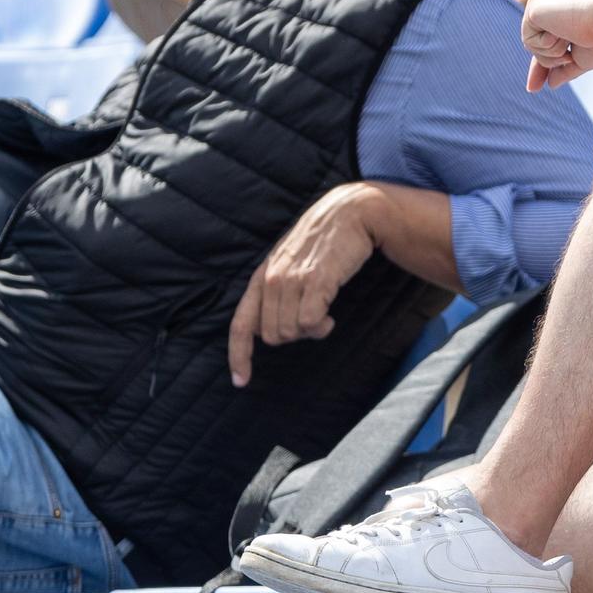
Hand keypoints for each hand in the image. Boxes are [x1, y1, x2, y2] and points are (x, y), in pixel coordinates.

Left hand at [228, 183, 380, 386]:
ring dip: (311, 331)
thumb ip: (277, 290)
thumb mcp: (291, 261)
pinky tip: (331, 314)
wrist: (353, 211)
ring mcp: (292, 280)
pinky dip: (322, 326)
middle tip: (313, 320)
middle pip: (272, 336)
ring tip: (325, 314)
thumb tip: (271, 329)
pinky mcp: (316, 281)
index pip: (240, 324)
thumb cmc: (325, 240)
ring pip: (291, 332)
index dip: (239, 356)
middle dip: (293, 335)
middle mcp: (272, 279)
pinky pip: (310, 323)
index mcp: (262, 276)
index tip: (242, 380)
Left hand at [522, 0, 592, 90]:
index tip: (533, 87)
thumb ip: (565, 69)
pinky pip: (528, 39)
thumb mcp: (585, 58)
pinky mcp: (534, 7)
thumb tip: (551, 84)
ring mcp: (540, 0)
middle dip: (548, 60)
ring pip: (530, 43)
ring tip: (572, 39)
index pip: (546, 37)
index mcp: (563, 5)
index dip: (543, 61)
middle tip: (569, 56)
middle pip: (535, 42)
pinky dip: (547, 45)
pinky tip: (564, 32)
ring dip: (552, 52)